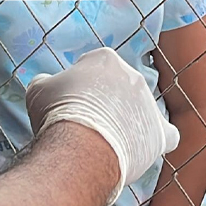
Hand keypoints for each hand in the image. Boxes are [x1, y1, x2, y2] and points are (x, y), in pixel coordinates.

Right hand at [25, 48, 179, 203]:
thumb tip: (46, 82)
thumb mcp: (38, 89)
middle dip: (106, 102)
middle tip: (88, 122)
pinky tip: (145, 145)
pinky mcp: (160, 132)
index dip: (80, 85)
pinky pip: (167, 133)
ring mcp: (149, 104)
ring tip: (107, 141)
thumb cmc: (58, 115)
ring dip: (127, 121)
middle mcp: (132, 75)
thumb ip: (46, 81)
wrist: (80, 147)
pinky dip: (157, 138)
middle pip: (119, 87)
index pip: (94, 67)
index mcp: (105, 59)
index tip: (72, 100)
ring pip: (140, 110)